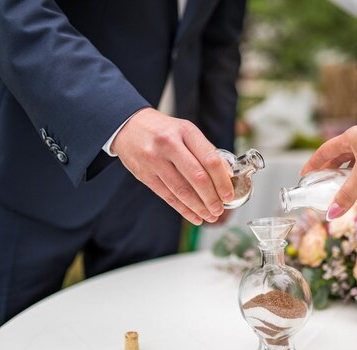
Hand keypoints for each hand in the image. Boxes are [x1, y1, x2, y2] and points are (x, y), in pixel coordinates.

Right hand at [112, 108, 234, 225]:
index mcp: (186, 131)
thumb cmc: (163, 130)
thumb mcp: (186, 131)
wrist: (128, 126)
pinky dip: (183, 209)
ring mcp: (154, 160)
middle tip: (220, 209)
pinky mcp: (144, 174)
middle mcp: (169, 144)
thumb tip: (226, 174)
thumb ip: (205, 150)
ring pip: (182, 190)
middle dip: (212, 198)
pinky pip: (167, 196)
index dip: (222, 181)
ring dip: (199, 207)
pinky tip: (194, 216)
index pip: (210, 160)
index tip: (229, 194)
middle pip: (197, 177)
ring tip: (210, 216)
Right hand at [301, 123, 356, 218]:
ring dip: (347, 178)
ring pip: (355, 165)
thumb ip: (347, 194)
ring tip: (338, 192)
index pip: (325, 151)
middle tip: (320, 187)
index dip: (313, 163)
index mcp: (351, 137)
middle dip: (329, 172)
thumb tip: (331, 214)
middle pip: (339, 157)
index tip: (304, 174)